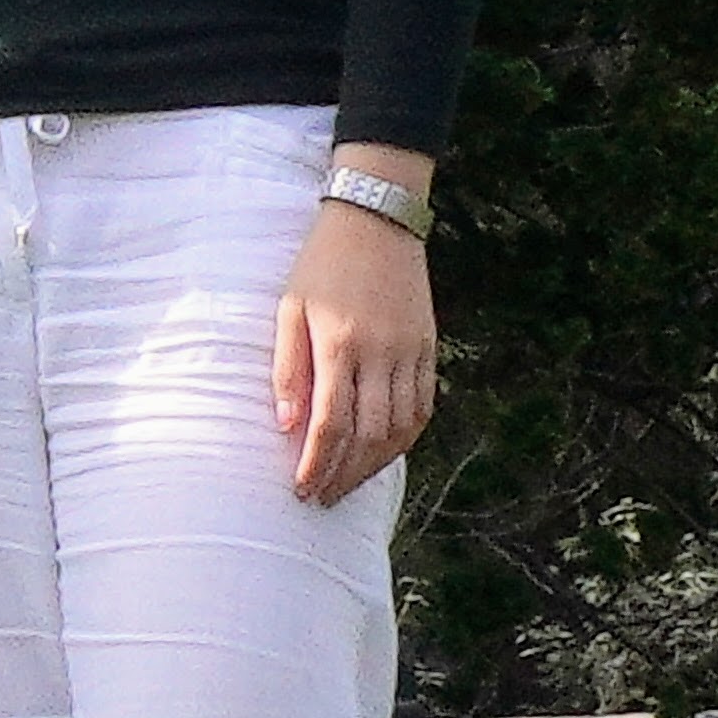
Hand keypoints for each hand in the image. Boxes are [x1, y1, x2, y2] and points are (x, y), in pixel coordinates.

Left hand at [273, 175, 436, 508]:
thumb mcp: (289, 309)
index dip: (317, 463)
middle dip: (345, 473)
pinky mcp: (430, 347)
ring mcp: (412, 351)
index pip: (331, 423)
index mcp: (341, 344)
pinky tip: (384, 452)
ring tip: (348, 482)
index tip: (302, 489)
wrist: (377, 220)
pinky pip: (424, 406)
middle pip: (370, 435)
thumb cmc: (321, 265)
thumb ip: (288, 368)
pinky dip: (405, 437)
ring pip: (403, 427)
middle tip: (323, 496)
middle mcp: (383, 353)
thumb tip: (287, 425)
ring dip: (376, 464)